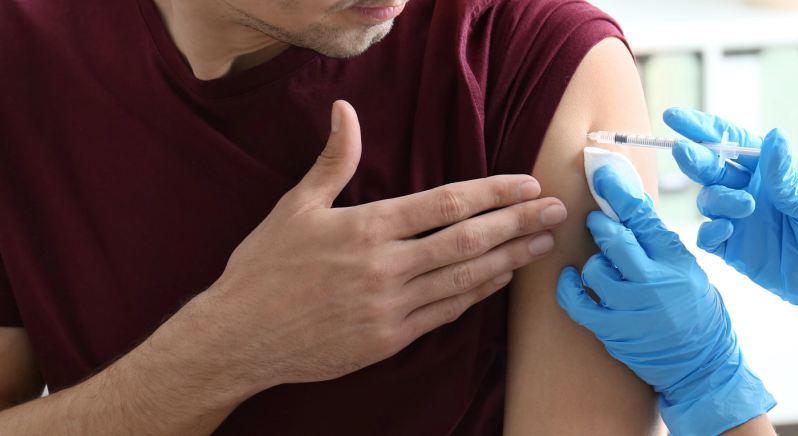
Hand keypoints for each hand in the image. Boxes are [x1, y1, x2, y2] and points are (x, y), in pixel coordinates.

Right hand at [153, 100, 567, 396]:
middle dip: (519, 222)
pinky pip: (446, 312)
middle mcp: (385, 267)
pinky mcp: (390, 339)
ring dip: (510, 259)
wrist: (237, 338)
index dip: (493, 193)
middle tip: (556, 210)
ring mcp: (391, 307)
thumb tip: (345, 112)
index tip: (526, 184)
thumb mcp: (295, 207)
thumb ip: (333, 161)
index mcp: (365, 228)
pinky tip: (501, 278)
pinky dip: (478, 293)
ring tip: (542, 243)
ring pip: (466, 278)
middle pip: (469, 240)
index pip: (446, 204)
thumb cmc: (263, 270)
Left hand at [557, 166, 773, 435]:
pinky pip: (577, 303)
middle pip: (614, 238)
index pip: (642, 217)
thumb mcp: (687, 267)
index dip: (619, 191)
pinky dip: (570, 287)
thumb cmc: (696, 309)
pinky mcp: (612, 331)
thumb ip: (657, 239)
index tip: (602, 171)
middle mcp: (654, 282)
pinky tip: (571, 278)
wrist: (702, 364)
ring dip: (594, 262)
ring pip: (594, 269)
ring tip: (604, 265)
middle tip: (597, 221)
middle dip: (600, 224)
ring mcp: (631, 309)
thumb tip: (628, 204)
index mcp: (675, 260)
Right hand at [664, 107, 797, 362]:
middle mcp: (753, 191)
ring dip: (718, 198)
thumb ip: (788, 174)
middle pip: (712, 168)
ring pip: (709, 200)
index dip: (702, 128)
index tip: (674, 118)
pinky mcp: (736, 251)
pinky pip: (709, 236)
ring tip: (745, 207)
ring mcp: (742, 221)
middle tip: (685, 152)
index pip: (732, 141)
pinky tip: (726, 230)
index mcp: (773, 169)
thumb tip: (773, 136)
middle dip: (697, 158)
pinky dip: (710, 231)